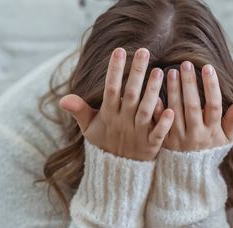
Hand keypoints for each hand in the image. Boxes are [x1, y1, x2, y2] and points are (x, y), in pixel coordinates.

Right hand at [59, 47, 174, 161]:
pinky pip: (157, 134)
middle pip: (131, 95)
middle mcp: (124, 123)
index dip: (114, 71)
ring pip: (145, 111)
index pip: (111, 90)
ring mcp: (138, 134)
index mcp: (109, 116)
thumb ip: (79, 111)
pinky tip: (170, 110)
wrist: (116, 171)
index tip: (119, 51)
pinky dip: (162, 124)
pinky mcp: (150, 146)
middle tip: (144, 51)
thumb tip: (62, 99)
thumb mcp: (89, 129)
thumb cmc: (104, 144)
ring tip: (159, 72)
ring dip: (152, 92)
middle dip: (136, 73)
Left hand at [153, 62, 232, 151]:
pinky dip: (157, 110)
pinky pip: (160, 124)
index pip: (213, 106)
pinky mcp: (165, 142)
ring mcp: (179, 139)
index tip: (208, 67)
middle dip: (189, 84)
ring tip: (171, 72)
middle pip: (192, 106)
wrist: (190, 172)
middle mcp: (195, 135)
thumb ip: (232, 121)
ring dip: (173, 92)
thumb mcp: (225, 139)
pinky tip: (154, 93)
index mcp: (212, 132)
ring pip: (175, 112)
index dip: (211, 86)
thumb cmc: (210, 149)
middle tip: (185, 64)